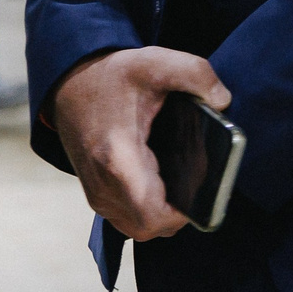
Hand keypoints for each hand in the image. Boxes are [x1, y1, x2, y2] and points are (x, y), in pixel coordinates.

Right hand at [49, 47, 231, 240]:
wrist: (69, 84)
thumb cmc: (112, 77)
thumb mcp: (156, 62)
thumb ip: (197, 74)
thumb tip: (223, 102)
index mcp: (118, 157)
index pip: (152, 215)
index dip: (182, 213)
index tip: (198, 188)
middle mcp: (102, 185)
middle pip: (149, 228)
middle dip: (178, 212)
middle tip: (194, 182)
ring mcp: (96, 194)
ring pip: (138, 227)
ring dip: (162, 212)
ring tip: (178, 181)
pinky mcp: (96, 194)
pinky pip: (128, 218)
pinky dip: (147, 208)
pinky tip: (162, 181)